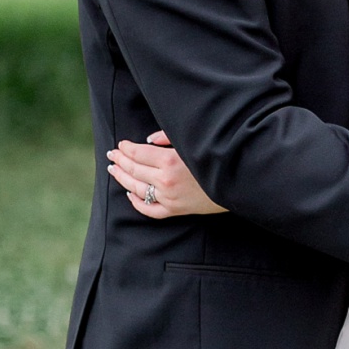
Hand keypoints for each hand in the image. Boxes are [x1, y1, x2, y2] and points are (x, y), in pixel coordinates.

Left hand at [107, 131, 226, 217]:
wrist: (237, 183)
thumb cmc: (215, 158)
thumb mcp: (193, 141)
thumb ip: (168, 137)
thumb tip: (148, 140)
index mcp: (169, 161)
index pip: (137, 153)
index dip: (126, 148)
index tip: (120, 144)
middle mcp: (166, 181)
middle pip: (134, 169)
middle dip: (120, 160)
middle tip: (112, 154)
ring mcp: (169, 198)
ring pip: (136, 189)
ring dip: (122, 178)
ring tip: (114, 170)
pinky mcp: (175, 210)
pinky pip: (149, 209)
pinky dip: (136, 202)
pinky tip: (130, 194)